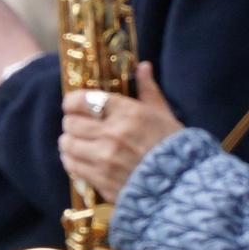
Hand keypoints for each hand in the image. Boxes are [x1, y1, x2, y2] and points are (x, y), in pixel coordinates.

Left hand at [60, 62, 181, 199]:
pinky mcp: (100, 179)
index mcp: (127, 113)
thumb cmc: (173, 145)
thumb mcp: (162, 113)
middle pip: (71, 123)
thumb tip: (143, 66)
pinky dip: (71, 160)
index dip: (72, 102)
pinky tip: (79, 158)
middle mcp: (112, 134)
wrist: (180, 184)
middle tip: (78, 125)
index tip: (74, 105)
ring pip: (68, 144)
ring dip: (69, 142)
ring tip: (76, 143)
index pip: (82, 101)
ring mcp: (104, 158)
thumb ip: (148, 89)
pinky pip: (72, 165)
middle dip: (72, 122)